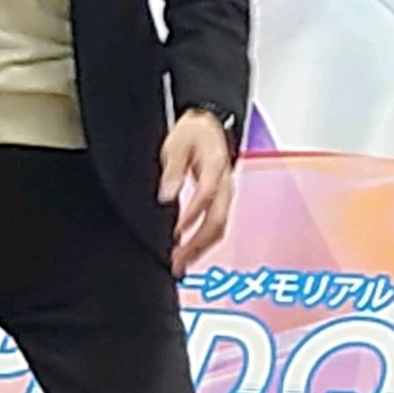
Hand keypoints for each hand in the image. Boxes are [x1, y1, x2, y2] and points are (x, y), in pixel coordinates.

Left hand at [158, 111, 234, 279]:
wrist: (210, 127)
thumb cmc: (193, 134)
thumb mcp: (177, 144)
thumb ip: (173, 169)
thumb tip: (166, 195)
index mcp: (216, 165)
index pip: (207, 193)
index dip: (192, 214)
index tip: (175, 231)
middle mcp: (226, 184)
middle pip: (218, 219)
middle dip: (197, 243)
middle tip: (176, 260)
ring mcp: (227, 195)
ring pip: (219, 228)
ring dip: (200, 249)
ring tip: (179, 265)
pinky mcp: (222, 203)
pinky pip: (216, 226)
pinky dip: (203, 243)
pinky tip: (188, 254)